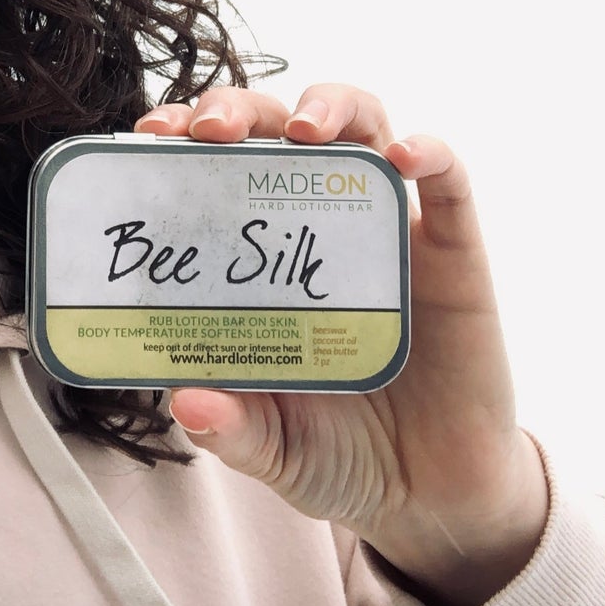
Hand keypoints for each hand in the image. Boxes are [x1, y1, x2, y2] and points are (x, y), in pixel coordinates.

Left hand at [137, 85, 549, 605]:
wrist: (430, 500)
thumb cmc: (337, 451)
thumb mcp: (271, 446)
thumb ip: (232, 429)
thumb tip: (188, 404)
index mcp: (258, 254)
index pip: (216, 165)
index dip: (183, 135)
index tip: (150, 136)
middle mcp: (317, 224)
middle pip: (279, 126)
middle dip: (240, 108)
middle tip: (211, 130)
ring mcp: (386, 231)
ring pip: (362, 125)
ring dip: (329, 105)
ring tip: (303, 128)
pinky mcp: (455, 254)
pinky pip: (450, 184)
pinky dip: (429, 153)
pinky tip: (403, 156)